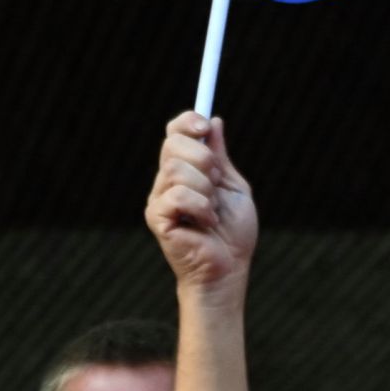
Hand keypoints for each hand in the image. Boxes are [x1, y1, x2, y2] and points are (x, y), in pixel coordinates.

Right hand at [146, 113, 256, 297]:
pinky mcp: (157, 218)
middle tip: (217, 183)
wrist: (229, 269)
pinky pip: (177, 195)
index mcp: (184, 170)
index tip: (205, 127)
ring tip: (212, 212)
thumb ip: (221, 156)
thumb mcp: (233, 186)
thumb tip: (213, 121)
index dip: (188, 122)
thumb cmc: (233, 234)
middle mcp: (166, 181)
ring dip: (206, 189)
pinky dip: (201, 207)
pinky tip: (206, 223)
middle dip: (203, 159)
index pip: (175, 132)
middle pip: (172, 144)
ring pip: (176, 169)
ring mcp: (159, 199)